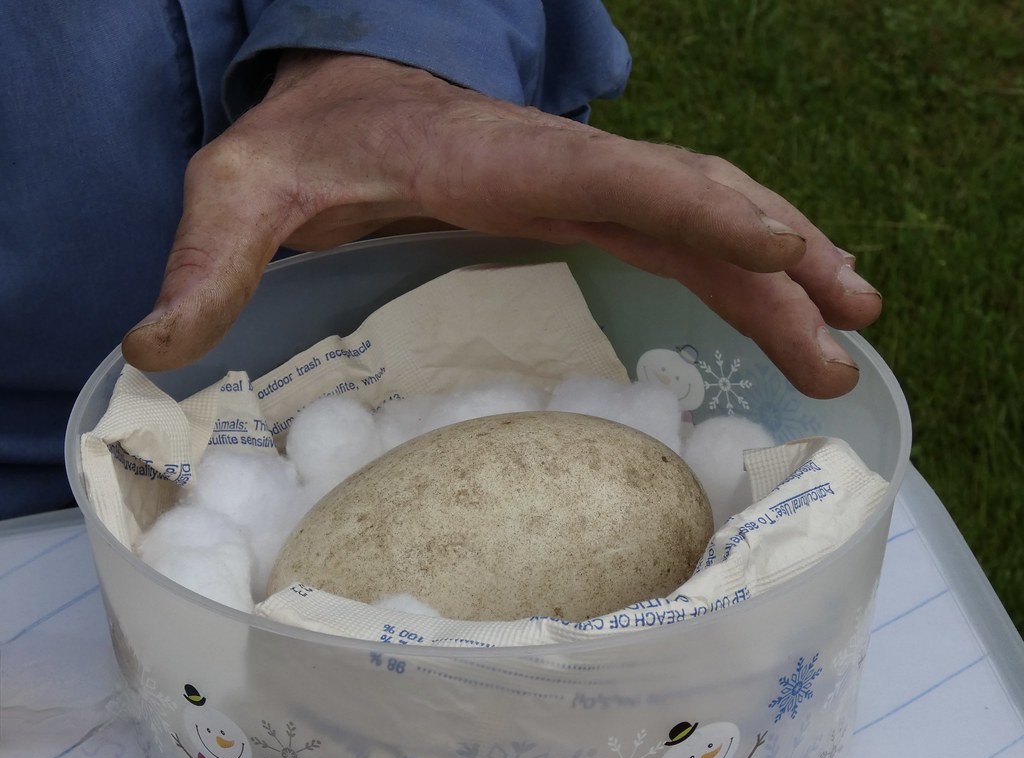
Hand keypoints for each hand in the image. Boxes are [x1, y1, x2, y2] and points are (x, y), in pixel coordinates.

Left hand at [122, 52, 880, 397]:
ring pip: (707, 225)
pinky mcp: (585, 208)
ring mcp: (585, 189)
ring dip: (783, 273)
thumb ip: (209, 259)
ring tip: (849, 335)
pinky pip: (680, 238)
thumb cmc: (308, 133)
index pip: (620, 179)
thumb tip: (157, 350)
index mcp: (499, 163)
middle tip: (852, 329)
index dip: (702, 211)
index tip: (779, 251)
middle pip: (696, 207)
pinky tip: (776, 309)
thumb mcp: (242, 189)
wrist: (344, 87)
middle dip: (781, 263)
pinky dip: (741, 274)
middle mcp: (564, 171)